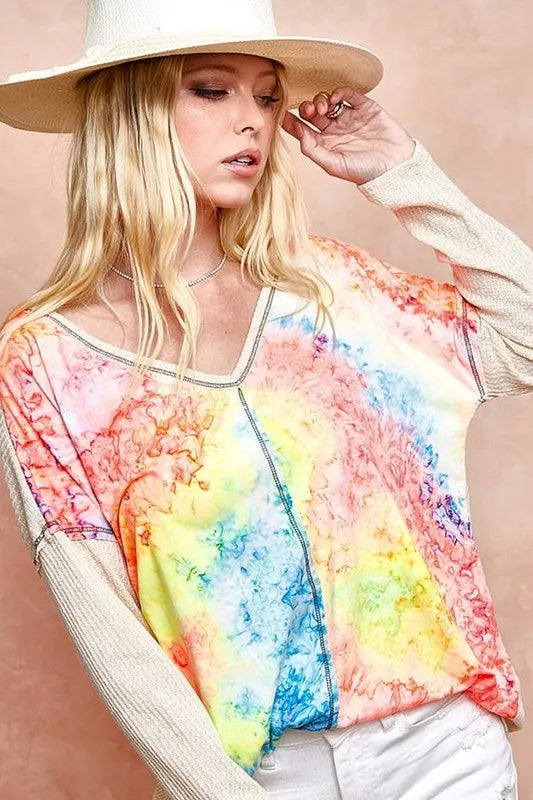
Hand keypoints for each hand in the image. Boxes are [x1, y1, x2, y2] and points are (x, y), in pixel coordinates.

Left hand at [282, 88, 415, 185]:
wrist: (396, 166)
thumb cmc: (365, 172)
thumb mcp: (334, 165)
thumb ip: (314, 150)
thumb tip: (300, 134)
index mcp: (325, 145)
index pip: (302, 130)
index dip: (291, 121)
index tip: (281, 112)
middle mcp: (335, 130)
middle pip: (313, 113)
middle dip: (308, 108)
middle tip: (311, 111)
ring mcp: (349, 118)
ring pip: (327, 101)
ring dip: (321, 100)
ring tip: (325, 108)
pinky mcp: (364, 107)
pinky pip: (347, 94)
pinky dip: (339, 92)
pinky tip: (336, 98)